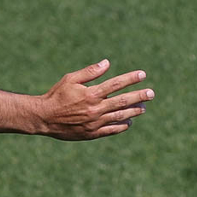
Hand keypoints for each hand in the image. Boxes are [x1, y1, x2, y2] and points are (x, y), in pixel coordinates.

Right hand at [37, 60, 152, 140]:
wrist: (44, 118)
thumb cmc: (57, 95)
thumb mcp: (71, 79)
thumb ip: (90, 72)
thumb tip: (107, 63)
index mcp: (91, 94)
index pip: (115, 84)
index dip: (130, 79)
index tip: (142, 75)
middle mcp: (95, 108)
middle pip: (123, 101)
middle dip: (139, 96)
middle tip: (151, 93)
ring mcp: (95, 122)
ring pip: (120, 116)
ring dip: (134, 111)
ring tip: (144, 107)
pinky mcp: (92, 133)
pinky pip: (112, 130)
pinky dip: (122, 125)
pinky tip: (129, 121)